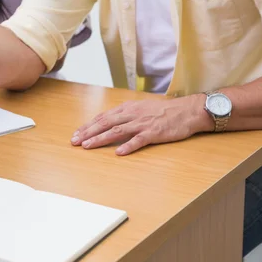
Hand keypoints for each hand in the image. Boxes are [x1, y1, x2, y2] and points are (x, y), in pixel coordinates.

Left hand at [70, 95, 212, 154]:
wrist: (187, 110)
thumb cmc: (163, 111)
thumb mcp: (140, 108)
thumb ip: (124, 115)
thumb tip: (107, 122)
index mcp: (127, 108)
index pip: (103, 117)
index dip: (88, 126)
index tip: (76, 134)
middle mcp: (132, 114)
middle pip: (105, 123)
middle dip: (88, 132)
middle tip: (75, 141)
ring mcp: (142, 123)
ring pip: (117, 130)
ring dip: (100, 138)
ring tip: (88, 146)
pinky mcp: (154, 132)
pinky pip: (139, 140)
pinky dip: (128, 146)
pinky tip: (118, 152)